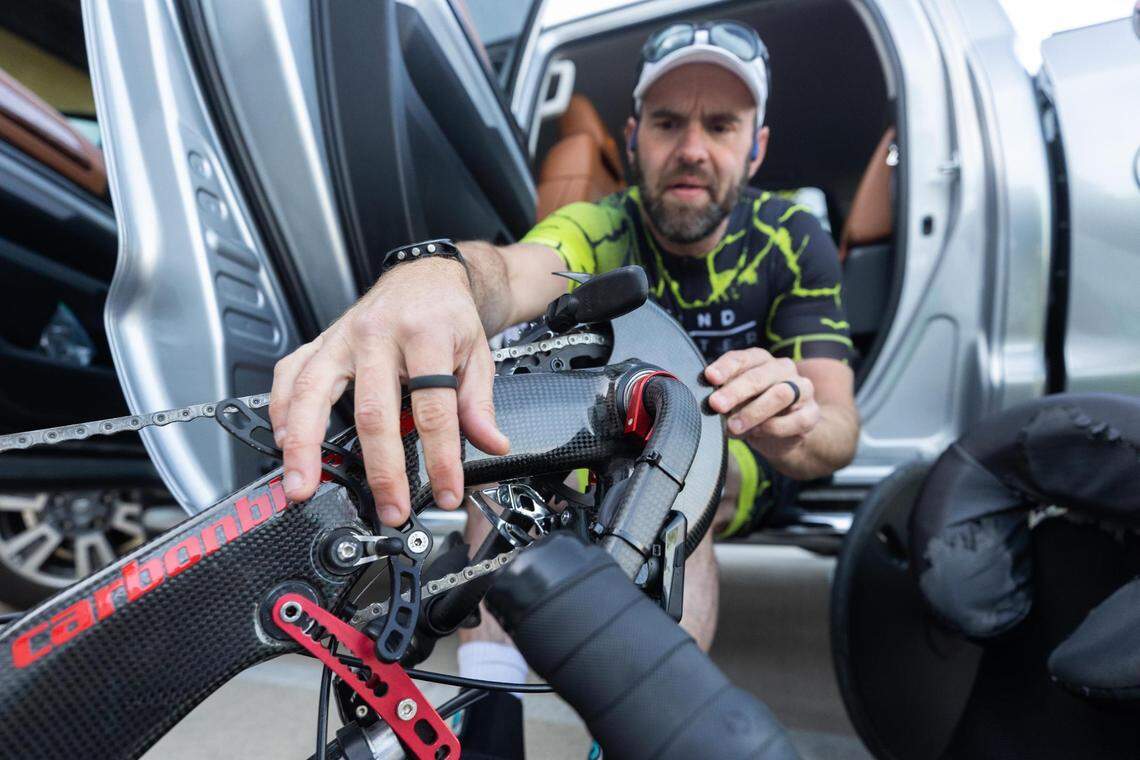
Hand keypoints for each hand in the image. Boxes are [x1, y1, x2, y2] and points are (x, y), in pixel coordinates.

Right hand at [268, 258, 509, 526]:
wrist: (426, 277)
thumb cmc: (448, 315)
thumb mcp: (477, 353)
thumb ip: (478, 403)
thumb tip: (492, 445)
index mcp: (425, 336)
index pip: (434, 409)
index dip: (440, 457)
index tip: (445, 491)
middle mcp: (378, 335)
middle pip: (372, 410)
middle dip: (379, 469)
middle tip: (387, 508)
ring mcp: (343, 337)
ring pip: (314, 391)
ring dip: (305, 445)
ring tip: (303, 485)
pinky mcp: (321, 340)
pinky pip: (291, 372)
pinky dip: (281, 407)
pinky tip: (283, 440)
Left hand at [702, 348, 819, 456]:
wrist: (784, 435)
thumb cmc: (753, 410)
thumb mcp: (734, 401)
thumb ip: (723, 396)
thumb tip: (705, 403)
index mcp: (761, 360)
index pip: (743, 358)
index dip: (726, 367)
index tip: (710, 377)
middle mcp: (783, 369)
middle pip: (759, 376)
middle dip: (735, 391)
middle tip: (716, 405)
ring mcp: (802, 389)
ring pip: (780, 394)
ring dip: (753, 412)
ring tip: (733, 426)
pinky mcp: (812, 413)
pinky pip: (795, 419)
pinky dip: (773, 427)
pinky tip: (758, 433)